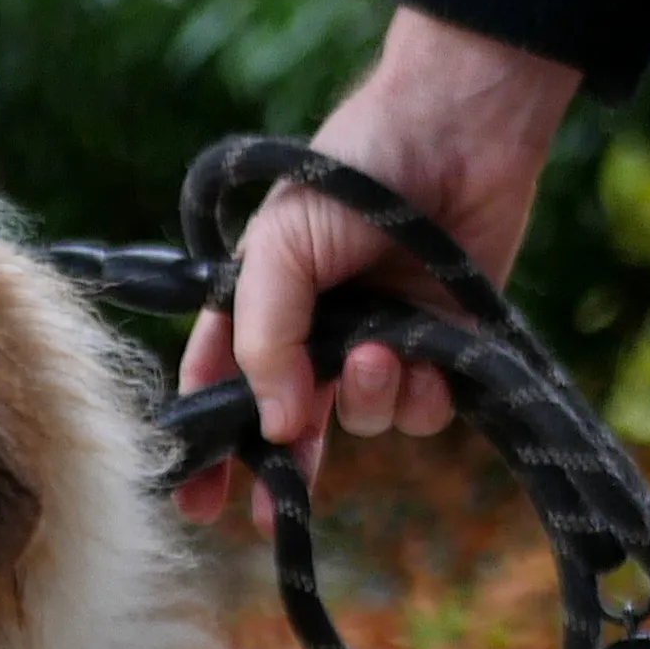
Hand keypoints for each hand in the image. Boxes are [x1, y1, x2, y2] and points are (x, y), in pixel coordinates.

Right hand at [175, 8, 581, 521]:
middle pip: (287, 424)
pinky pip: (422, 410)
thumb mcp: (276, 251)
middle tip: (274, 514)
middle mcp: (317, 333)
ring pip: (360, 417)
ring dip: (367, 402)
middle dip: (282, 471)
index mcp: (261, 304)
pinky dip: (421, 396)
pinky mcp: (442, 346)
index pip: (217, 386)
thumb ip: (264, 341)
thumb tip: (276, 427)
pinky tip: (425, 357)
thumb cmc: (350, 176)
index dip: (203, 446)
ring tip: (382, 353)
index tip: (193, 501)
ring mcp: (380, 341)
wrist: (456, 135)